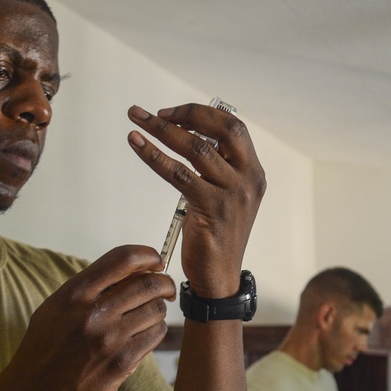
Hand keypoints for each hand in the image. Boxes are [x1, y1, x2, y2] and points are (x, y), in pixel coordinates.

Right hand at [5, 245, 173, 390]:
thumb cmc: (44, 348)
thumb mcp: (56, 306)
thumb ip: (90, 287)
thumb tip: (132, 271)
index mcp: (75, 293)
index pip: (123, 259)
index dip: (148, 255)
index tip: (156, 260)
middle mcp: (94, 312)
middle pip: (148, 284)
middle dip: (164, 283)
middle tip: (166, 287)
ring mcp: (110, 338)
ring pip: (156, 310)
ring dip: (158, 308)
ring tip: (149, 314)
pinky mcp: (122, 362)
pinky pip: (155, 335)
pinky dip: (156, 330)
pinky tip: (145, 333)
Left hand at [128, 103, 265, 295]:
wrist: (219, 277)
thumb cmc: (216, 237)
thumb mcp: (225, 197)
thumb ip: (217, 170)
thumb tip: (190, 138)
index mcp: (253, 173)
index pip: (234, 128)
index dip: (203, 114)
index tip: (173, 113)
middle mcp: (248, 180)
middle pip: (222, 130)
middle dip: (186, 114)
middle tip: (155, 113)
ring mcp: (234, 194)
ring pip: (196, 149)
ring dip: (162, 130)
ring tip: (137, 120)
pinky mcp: (213, 209)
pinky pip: (179, 174)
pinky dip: (154, 155)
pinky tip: (138, 144)